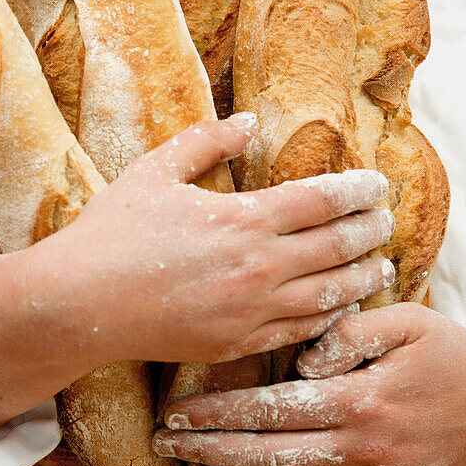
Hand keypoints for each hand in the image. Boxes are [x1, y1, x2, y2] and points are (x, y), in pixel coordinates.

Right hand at [56, 114, 395, 365]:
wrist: (80, 304)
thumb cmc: (112, 233)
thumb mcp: (155, 171)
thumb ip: (206, 141)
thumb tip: (249, 122)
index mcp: (244, 219)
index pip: (323, 201)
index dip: (358, 191)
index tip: (377, 185)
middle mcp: (259, 267)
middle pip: (339, 247)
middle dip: (372, 232)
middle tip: (386, 222)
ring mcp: (252, 311)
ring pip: (331, 295)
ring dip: (364, 279)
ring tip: (382, 267)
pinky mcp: (238, 343)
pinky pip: (301, 332)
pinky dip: (330, 318)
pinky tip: (341, 308)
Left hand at [154, 305, 465, 465]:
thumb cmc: (448, 356)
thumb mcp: (407, 321)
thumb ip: (349, 331)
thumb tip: (300, 359)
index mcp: (359, 401)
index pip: (270, 409)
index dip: (216, 413)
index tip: (176, 412)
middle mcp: (360, 450)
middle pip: (266, 458)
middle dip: (207, 452)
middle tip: (165, 445)